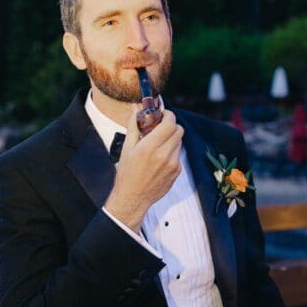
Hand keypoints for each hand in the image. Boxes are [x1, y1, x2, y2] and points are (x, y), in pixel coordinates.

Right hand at [104, 109, 182, 231]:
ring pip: (180, 142)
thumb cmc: (127, 172)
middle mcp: (164, 155)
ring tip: (158, 144)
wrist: (133, 197)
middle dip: (171, 125)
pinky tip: (160, 158)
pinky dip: (172, 151)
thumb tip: (137, 108)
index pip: (170, 123)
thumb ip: (134, 125)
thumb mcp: (127, 147)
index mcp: (149, 147)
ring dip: (171, 139)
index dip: (169, 115)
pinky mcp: (177, 171)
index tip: (163, 115)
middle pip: (179, 130)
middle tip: (161, 127)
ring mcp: (173, 164)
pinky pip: (178, 154)